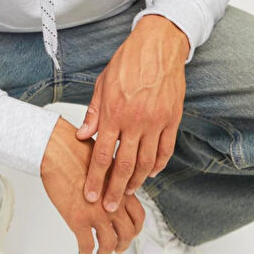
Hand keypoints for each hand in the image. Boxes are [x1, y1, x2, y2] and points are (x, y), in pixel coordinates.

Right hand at [40, 116, 144, 253]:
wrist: (57, 151)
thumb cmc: (76, 150)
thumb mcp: (104, 162)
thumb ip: (112, 179)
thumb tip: (113, 189)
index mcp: (120, 189)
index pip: (138, 216)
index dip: (134, 228)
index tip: (129, 232)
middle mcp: (114, 204)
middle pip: (127, 233)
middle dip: (123, 244)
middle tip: (117, 248)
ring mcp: (97, 214)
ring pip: (109, 244)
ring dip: (106, 252)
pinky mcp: (78, 220)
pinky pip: (87, 245)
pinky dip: (86, 252)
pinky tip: (83, 252)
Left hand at [75, 14, 188, 213]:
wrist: (158, 46)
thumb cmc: (127, 62)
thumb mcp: (102, 84)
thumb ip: (93, 113)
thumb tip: (82, 136)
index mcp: (114, 113)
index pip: (103, 155)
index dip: (96, 179)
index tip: (91, 195)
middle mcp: (135, 121)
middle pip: (124, 166)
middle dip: (115, 190)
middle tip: (110, 207)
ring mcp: (156, 122)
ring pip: (146, 162)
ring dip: (136, 182)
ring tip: (128, 193)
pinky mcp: (172, 119)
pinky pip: (165, 150)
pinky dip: (158, 165)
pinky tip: (150, 173)